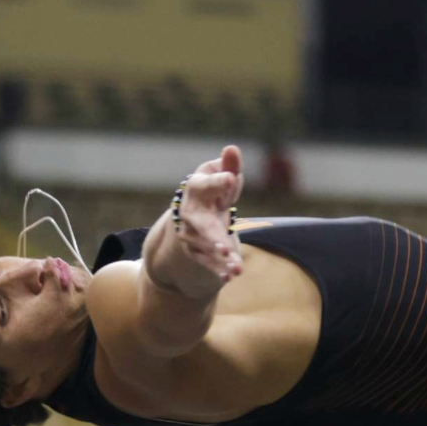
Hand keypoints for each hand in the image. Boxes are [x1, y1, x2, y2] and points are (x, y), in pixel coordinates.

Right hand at [151, 145, 246, 298]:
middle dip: (213, 235)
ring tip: (237, 268)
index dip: (218, 181)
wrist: (192, 213)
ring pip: (205, 247)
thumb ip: (229, 166)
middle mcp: (190, 211)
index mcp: (197, 188)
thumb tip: (231, 149)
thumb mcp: (220, 176)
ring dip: (220, 258)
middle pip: (201, 224)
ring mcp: (190, 233)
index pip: (206, 184)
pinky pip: (206, 262)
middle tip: (226, 246)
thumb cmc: (212, 190)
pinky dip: (218, 270)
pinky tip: (230, 276)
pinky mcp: (195, 250)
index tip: (232, 178)